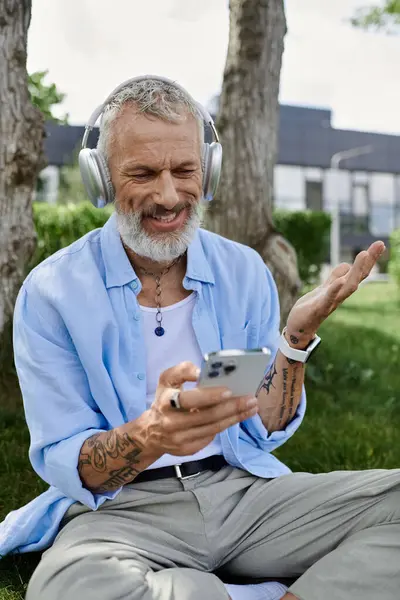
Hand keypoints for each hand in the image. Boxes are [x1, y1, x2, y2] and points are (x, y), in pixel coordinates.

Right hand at [143, 362, 257, 456]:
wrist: (151, 431)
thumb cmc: (165, 399)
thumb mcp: (167, 379)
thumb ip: (183, 370)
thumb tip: (202, 371)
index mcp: (166, 402)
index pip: (189, 399)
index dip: (209, 396)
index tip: (229, 390)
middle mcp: (172, 422)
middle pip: (207, 416)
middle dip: (232, 407)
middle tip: (251, 399)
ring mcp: (180, 439)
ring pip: (213, 428)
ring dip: (235, 417)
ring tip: (251, 407)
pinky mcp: (188, 449)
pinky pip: (211, 437)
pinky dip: (227, 425)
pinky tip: (238, 417)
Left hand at [285, 241, 385, 346]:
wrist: (299, 328)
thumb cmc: (312, 308)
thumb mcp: (324, 288)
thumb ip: (335, 277)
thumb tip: (347, 265)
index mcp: (340, 289)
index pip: (358, 273)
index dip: (369, 259)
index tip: (380, 244)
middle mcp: (339, 296)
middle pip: (357, 278)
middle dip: (368, 261)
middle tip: (379, 245)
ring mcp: (330, 302)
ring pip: (347, 287)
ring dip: (356, 271)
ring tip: (364, 254)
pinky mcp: (317, 309)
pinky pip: (328, 299)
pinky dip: (334, 290)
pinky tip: (339, 281)